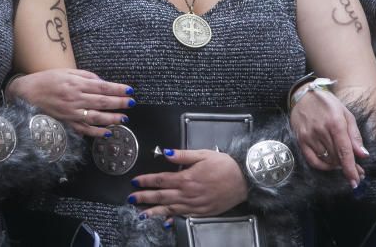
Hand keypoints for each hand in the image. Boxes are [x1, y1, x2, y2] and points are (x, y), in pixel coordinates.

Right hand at [8, 69, 133, 138]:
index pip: (102, 87)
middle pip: (102, 102)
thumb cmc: (47, 79)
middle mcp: (75, 98)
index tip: (130, 90)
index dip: (118, 89)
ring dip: (111, 119)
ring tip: (124, 119)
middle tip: (131, 103)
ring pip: (95, 117)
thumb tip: (103, 82)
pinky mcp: (66, 123)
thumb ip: (86, 76)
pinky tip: (107, 132)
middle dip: (119, 103)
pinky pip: (83, 130)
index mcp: (76, 83)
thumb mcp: (67, 71)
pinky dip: (96, 132)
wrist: (27, 93)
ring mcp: (70, 112)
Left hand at [128, 149, 247, 219]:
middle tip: (131, 199)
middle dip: (145, 198)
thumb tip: (166, 153)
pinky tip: (165, 222)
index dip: (146, 181)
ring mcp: (195, 205)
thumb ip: (183, 156)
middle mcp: (188, 194)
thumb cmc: (224, 165)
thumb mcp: (203, 154)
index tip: (135, 182)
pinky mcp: (202, 212)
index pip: (161, 180)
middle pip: (162, 196)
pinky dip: (173, 220)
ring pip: (170, 209)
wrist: (244, 180)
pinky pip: (184, 217)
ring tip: (142, 214)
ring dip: (154, 211)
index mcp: (186, 178)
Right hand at [290, 89, 367, 184]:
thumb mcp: (346, 114)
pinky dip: (322, 166)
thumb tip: (363, 155)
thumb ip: (355, 135)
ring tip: (343, 164)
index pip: (344, 151)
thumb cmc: (328, 104)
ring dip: (336, 165)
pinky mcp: (300, 139)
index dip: (350, 168)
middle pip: (336, 158)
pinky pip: (312, 160)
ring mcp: (309, 136)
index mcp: (335, 123)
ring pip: (326, 160)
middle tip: (356, 172)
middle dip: (347, 167)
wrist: (304, 95)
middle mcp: (321, 130)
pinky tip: (329, 164)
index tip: (356, 181)